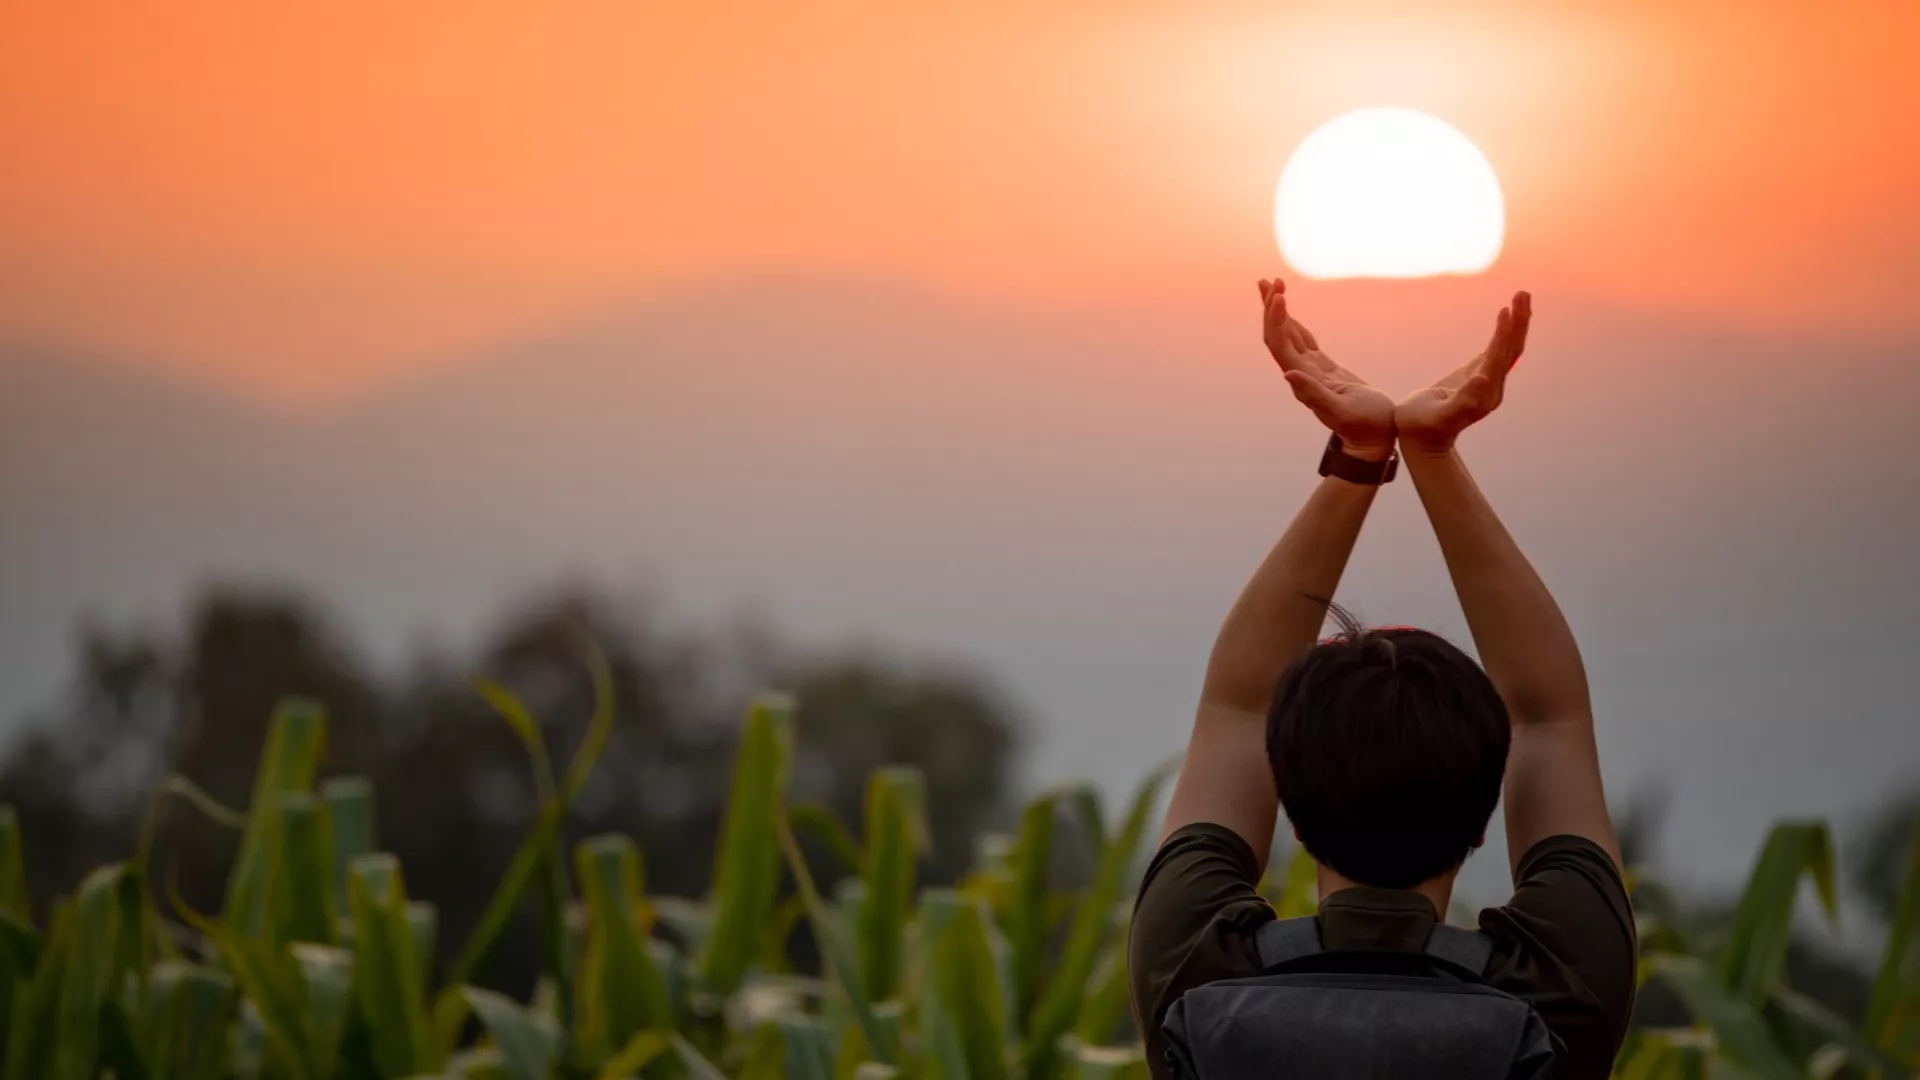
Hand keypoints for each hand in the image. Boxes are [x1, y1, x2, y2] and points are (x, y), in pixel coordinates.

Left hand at [1259, 279, 1395, 456]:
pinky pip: (1303, 342)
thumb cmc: (1364, 426)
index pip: (1279, 343)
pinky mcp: (1324, 370)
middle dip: (1271, 307)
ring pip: (1288, 336)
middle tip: (1268, 280)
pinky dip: (1294, 324)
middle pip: (1277, 335)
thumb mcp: (1341, 411)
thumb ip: (1314, 394)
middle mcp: (1301, 373)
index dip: (1275, 318)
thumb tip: (1287, 374)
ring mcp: (1311, 371)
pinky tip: (1289, 313)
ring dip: (1277, 312)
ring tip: (1271, 286)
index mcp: (1302, 379)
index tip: (1278, 294)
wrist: (1373, 439)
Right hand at [1396, 291, 1531, 455]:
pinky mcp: (1480, 377)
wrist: (1423, 440)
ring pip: (1510, 348)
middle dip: (1519, 321)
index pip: (1499, 357)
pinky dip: (1506, 332)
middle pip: (1512, 349)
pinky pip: (1500, 351)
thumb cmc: (1422, 426)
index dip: (1504, 333)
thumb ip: (1462, 400)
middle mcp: (1492, 387)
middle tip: (1522, 293)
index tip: (1506, 310)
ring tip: (1520, 296)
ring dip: (1517, 322)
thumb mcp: (1438, 415)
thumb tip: (1482, 378)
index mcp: (1484, 394)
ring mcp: (1489, 383)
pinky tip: (1508, 317)